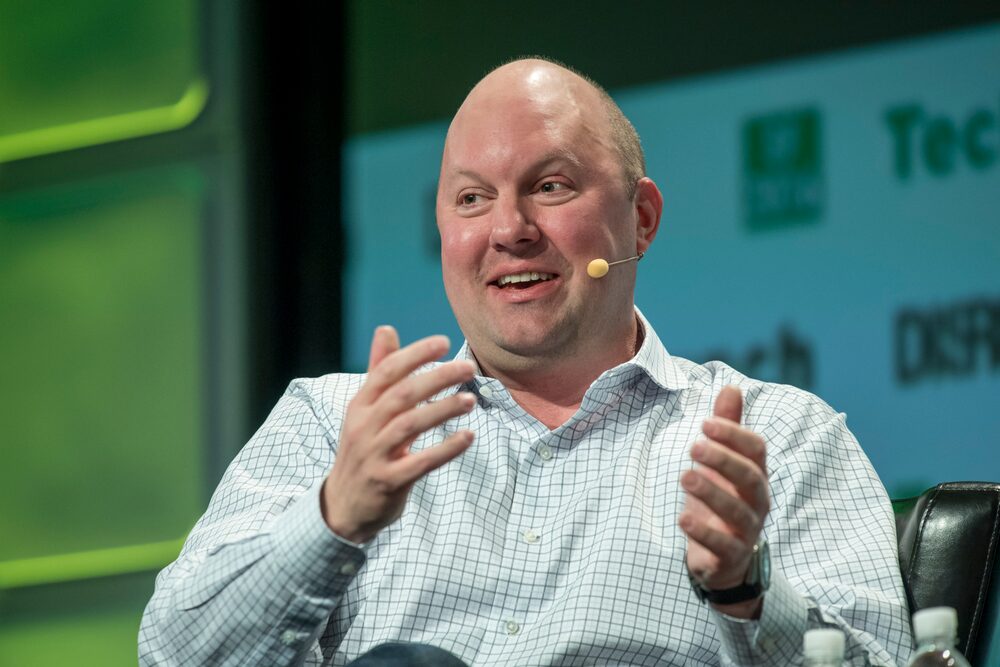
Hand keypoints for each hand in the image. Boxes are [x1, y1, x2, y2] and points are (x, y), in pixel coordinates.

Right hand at [321, 326, 476, 542]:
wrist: (343, 505)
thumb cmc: (362, 448)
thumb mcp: (364, 409)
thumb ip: (379, 370)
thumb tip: (386, 328)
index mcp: (360, 405)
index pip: (386, 371)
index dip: (414, 354)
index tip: (443, 342)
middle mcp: (364, 427)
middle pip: (402, 395)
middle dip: (437, 378)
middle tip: (468, 368)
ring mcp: (374, 455)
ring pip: (410, 425)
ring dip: (443, 410)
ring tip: (471, 400)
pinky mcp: (388, 482)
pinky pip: (420, 463)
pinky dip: (445, 449)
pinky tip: (468, 437)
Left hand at [679, 385, 769, 616]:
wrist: (724, 559)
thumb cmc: (723, 499)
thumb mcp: (722, 463)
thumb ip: (727, 427)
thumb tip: (731, 386)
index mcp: (755, 475)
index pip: (756, 450)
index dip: (734, 435)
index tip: (705, 423)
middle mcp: (757, 502)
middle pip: (751, 478)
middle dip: (724, 460)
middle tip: (694, 445)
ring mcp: (747, 532)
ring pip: (738, 513)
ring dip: (711, 493)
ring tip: (685, 476)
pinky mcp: (730, 557)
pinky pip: (723, 546)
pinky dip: (704, 533)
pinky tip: (683, 519)